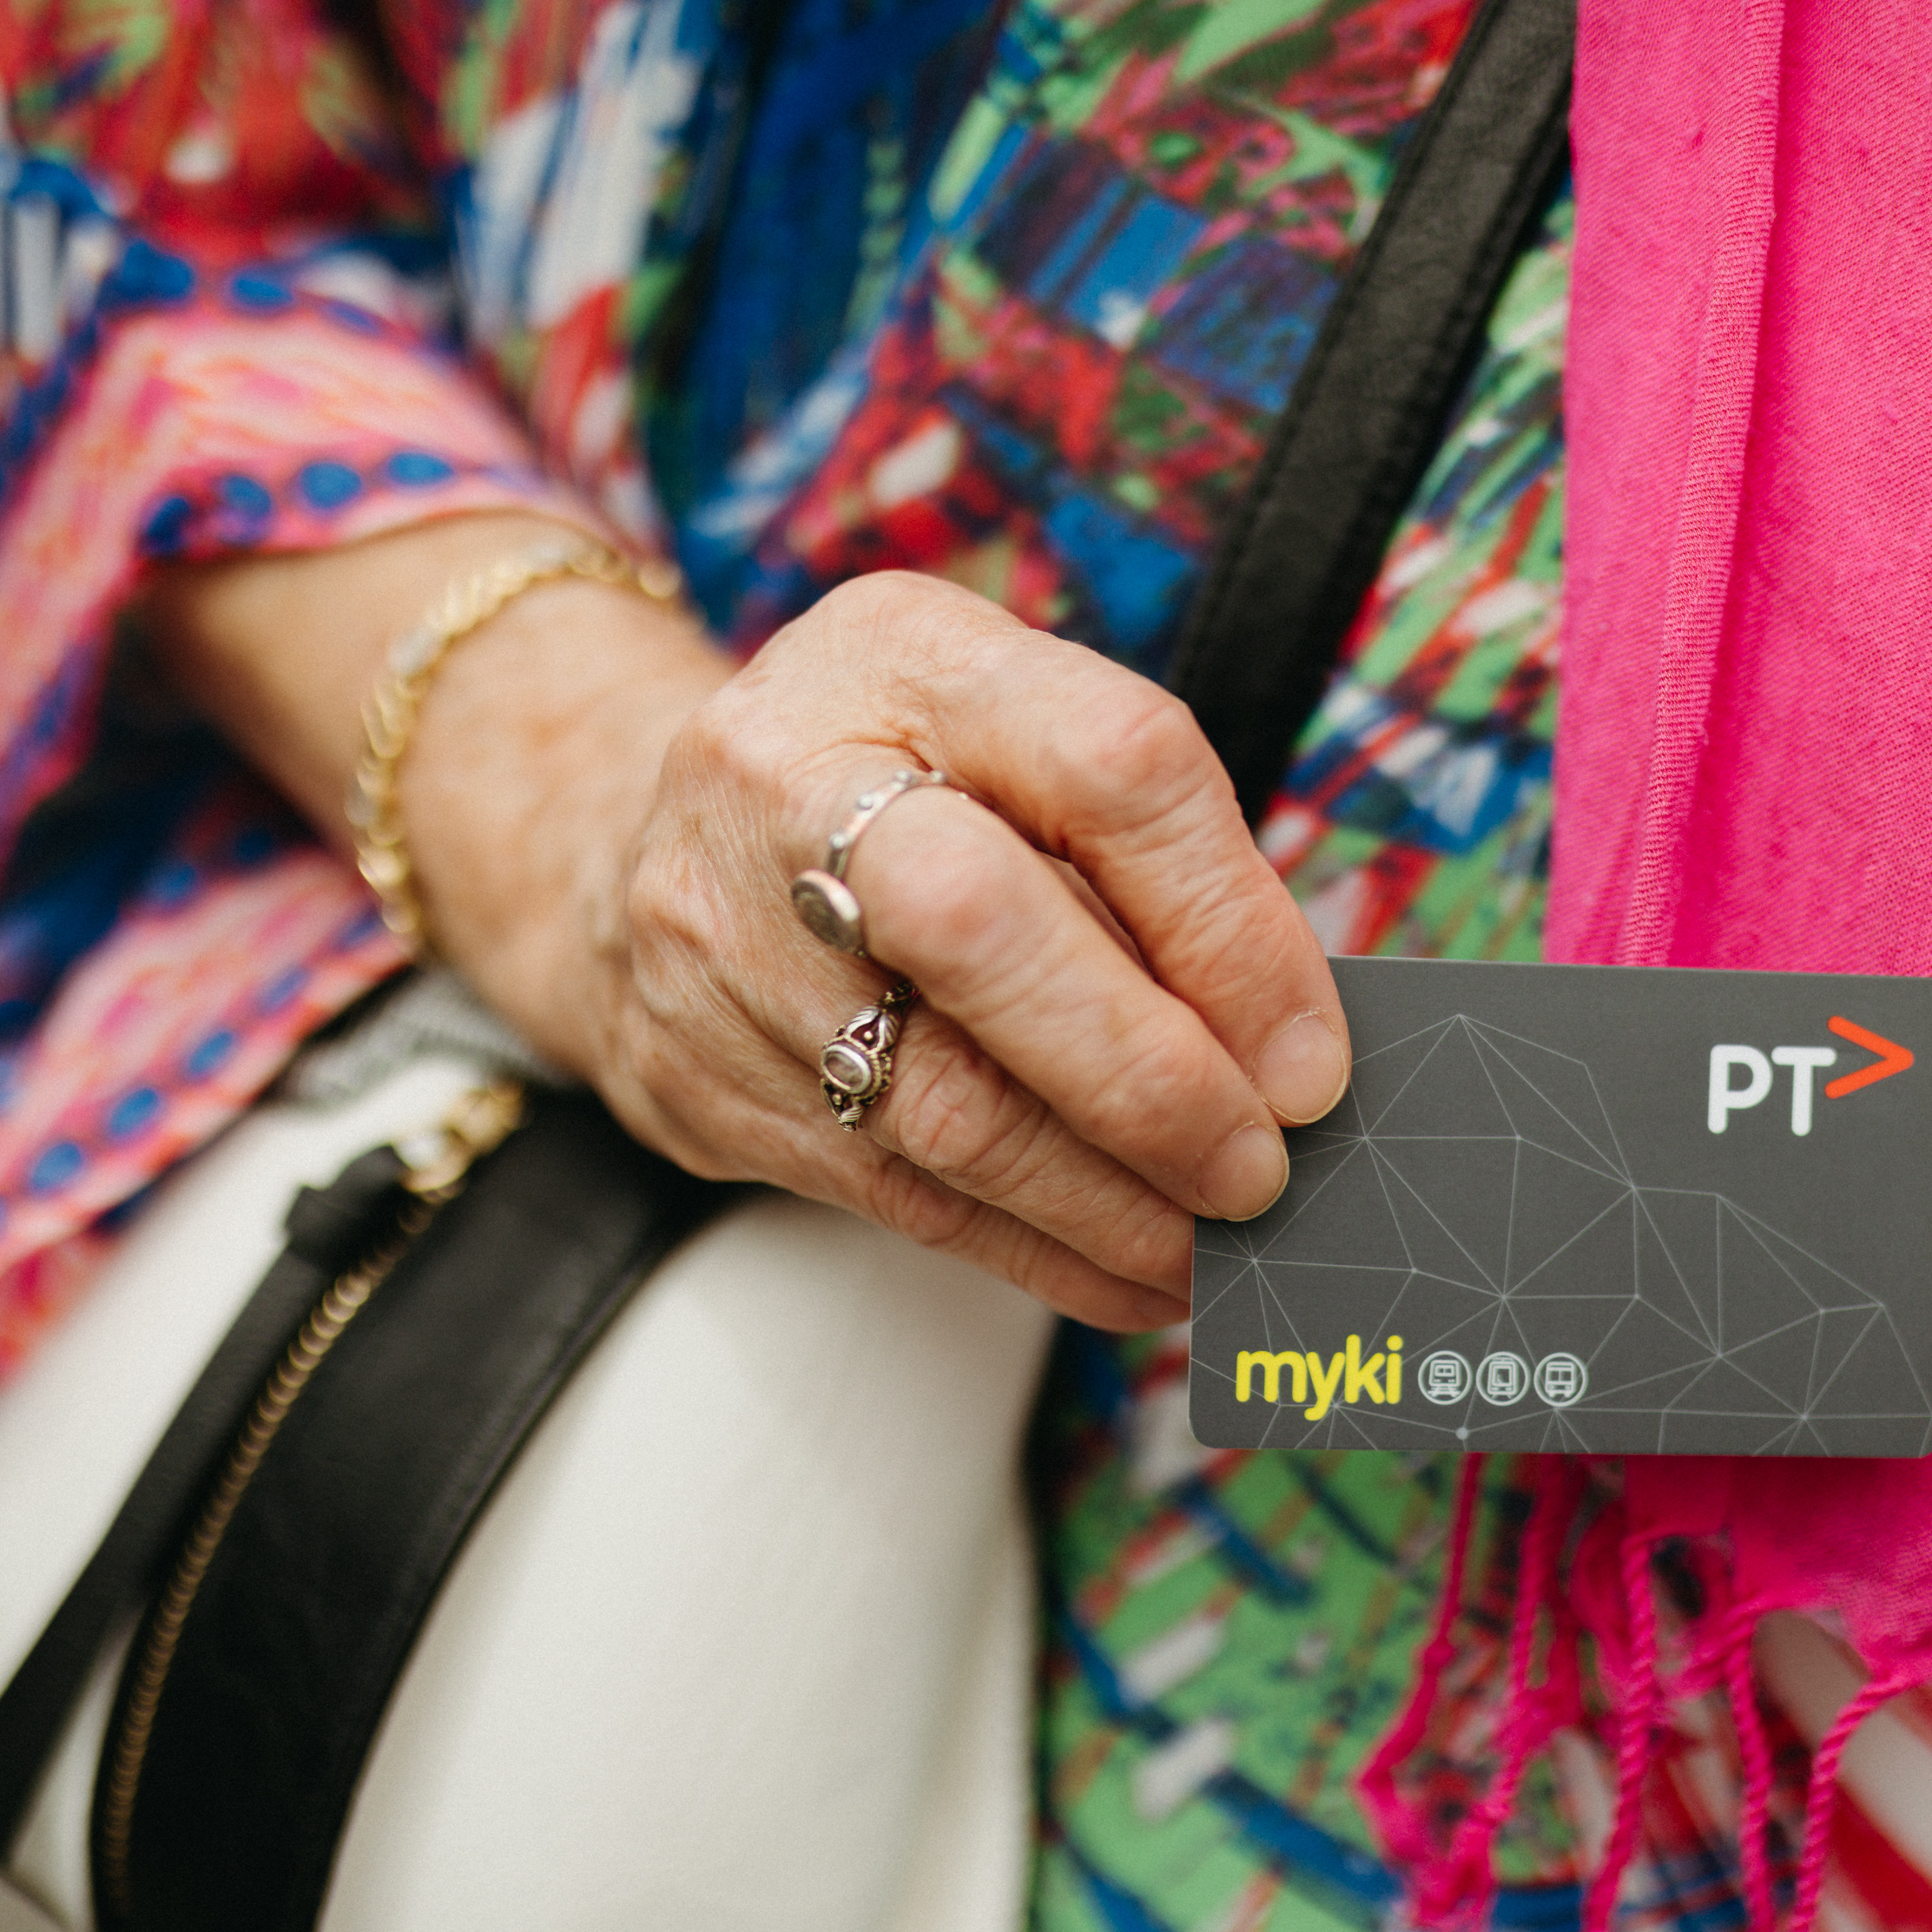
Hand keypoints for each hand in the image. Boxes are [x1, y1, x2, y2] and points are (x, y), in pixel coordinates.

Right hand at [149, 524, 1347, 1332]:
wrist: (619, 842)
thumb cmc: (897, 792)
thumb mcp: (1013, 744)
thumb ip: (1150, 862)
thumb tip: (1296, 1054)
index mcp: (911, 654)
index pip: (1111, 765)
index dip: (1232, 928)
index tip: (1312, 1060)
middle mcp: (791, 774)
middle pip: (982, 927)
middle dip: (1151, 1079)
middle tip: (1259, 1172)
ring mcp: (722, 930)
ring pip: (940, 1101)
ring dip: (1107, 1204)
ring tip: (1213, 1253)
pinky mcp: (698, 1075)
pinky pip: (897, 1190)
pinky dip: (1038, 1250)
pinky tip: (1130, 1276)